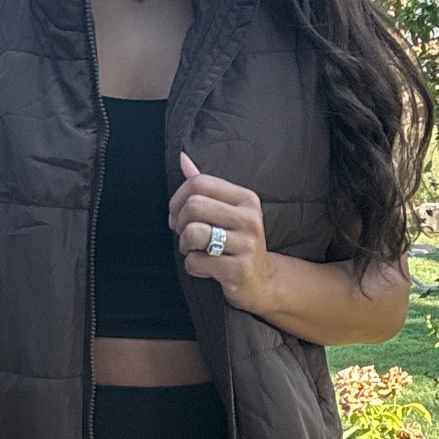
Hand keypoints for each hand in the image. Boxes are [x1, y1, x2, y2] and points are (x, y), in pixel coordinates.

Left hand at [168, 152, 273, 313]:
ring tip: (195, 250)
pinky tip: (206, 268)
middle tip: (185, 236)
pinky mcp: (239, 270)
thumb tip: (182, 157)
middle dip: (180, 223)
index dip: (178, 199)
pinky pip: (197, 262)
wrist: (261, 281)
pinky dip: (193, 266)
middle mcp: (250, 219)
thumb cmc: (236, 242)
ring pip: (194, 233)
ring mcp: (247, 245)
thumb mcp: (226, 210)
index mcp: (246, 199)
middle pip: (194, 206)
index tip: (177, 215)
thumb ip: (205, 185)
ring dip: (185, 245)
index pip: (199, 183)